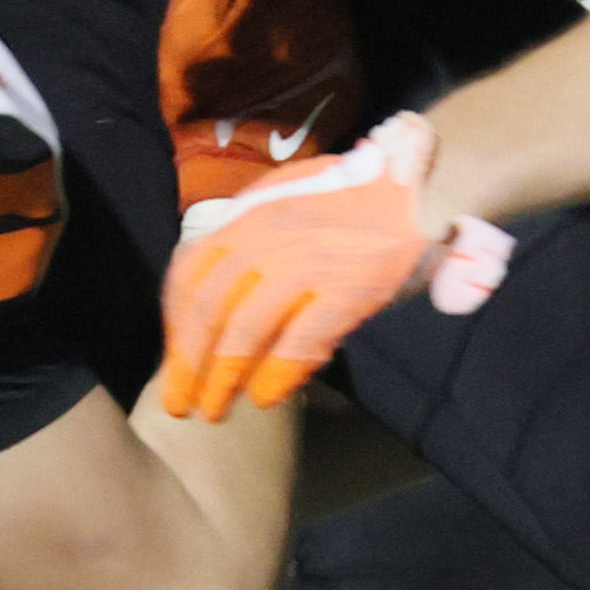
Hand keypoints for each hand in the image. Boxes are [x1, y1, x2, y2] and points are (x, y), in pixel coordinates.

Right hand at [160, 0, 363, 208]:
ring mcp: (345, 40)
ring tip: (267, 19)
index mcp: (279, 1)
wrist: (244, 169)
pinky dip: (314, 18)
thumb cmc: (203, 98)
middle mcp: (324, 14)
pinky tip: (288, 46)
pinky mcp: (355, 65)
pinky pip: (337, 17)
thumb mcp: (184, 29)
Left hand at [160, 114, 511, 420]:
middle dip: (188, 362)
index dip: (174, 320)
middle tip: (180, 401)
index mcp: (249, 214)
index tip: (174, 353)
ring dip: (223, 378)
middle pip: (209, 309)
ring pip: (244, 331)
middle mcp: (268, 237)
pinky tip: (266, 397)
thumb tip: (220, 285)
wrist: (415, 180)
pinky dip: (277, 375)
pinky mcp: (345, 289)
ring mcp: (306, 264)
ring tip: (216, 409)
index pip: (190, 271)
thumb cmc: (352, 192)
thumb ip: (251, 232)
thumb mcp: (287, 194)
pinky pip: (298, 342)